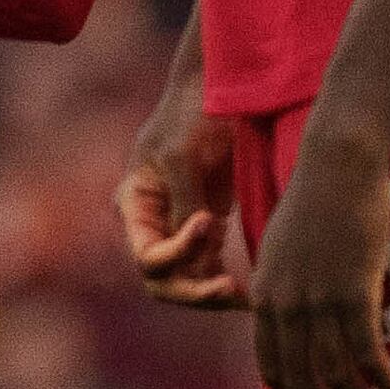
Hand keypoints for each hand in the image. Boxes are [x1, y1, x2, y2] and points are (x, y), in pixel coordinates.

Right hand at [115, 75, 246, 311]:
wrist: (225, 91)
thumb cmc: (194, 115)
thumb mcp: (182, 157)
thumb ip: (184, 204)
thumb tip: (197, 251)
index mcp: (134, 205)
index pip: (146, 254)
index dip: (176, 251)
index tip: (209, 221)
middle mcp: (152, 224)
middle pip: (162, 280)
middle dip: (193, 290)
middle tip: (231, 289)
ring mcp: (180, 228)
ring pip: (187, 281)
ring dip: (214, 294)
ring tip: (249, 297)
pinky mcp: (209, 227)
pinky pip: (211, 268)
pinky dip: (228, 281)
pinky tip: (255, 288)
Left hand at [247, 135, 389, 388]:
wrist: (334, 167)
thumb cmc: (314, 205)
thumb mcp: (282, 252)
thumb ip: (284, 289)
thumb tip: (298, 323)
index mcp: (262, 297)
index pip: (270, 366)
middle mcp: (283, 304)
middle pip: (299, 378)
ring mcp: (317, 299)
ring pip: (333, 370)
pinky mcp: (352, 289)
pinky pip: (364, 349)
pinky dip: (378, 377)